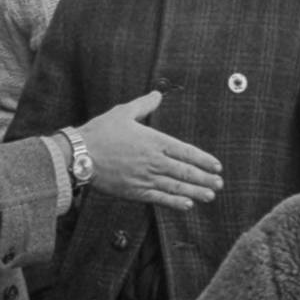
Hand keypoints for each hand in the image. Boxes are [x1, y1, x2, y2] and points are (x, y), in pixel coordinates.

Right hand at [81, 91, 222, 210]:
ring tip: (210, 195)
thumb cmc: (100, 132)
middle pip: (185, 171)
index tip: (217, 165)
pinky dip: (175, 203)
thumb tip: (158, 94)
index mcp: (153, 141)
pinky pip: (159, 199)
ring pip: (176, 187)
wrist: (79, 155)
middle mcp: (153, 161)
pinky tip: (187, 205)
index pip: (185, 151)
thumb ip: (144, 104)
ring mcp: (145, 178)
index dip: (203, 159)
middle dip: (205, 178)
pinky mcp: (135, 191)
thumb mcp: (123, 112)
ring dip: (195, 192)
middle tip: (219, 183)